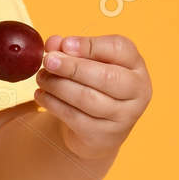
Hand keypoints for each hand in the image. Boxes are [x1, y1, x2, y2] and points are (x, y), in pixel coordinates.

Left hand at [33, 33, 151, 160]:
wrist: (97, 129)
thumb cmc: (92, 84)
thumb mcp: (86, 62)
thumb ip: (70, 48)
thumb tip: (53, 43)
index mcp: (135, 65)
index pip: (120, 48)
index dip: (90, 45)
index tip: (65, 44)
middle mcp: (137, 91)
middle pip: (106, 76)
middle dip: (72, 67)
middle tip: (48, 61)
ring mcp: (124, 117)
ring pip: (87, 98)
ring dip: (58, 85)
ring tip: (41, 78)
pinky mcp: (104, 135)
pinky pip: (74, 117)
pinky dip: (53, 103)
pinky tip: (41, 94)